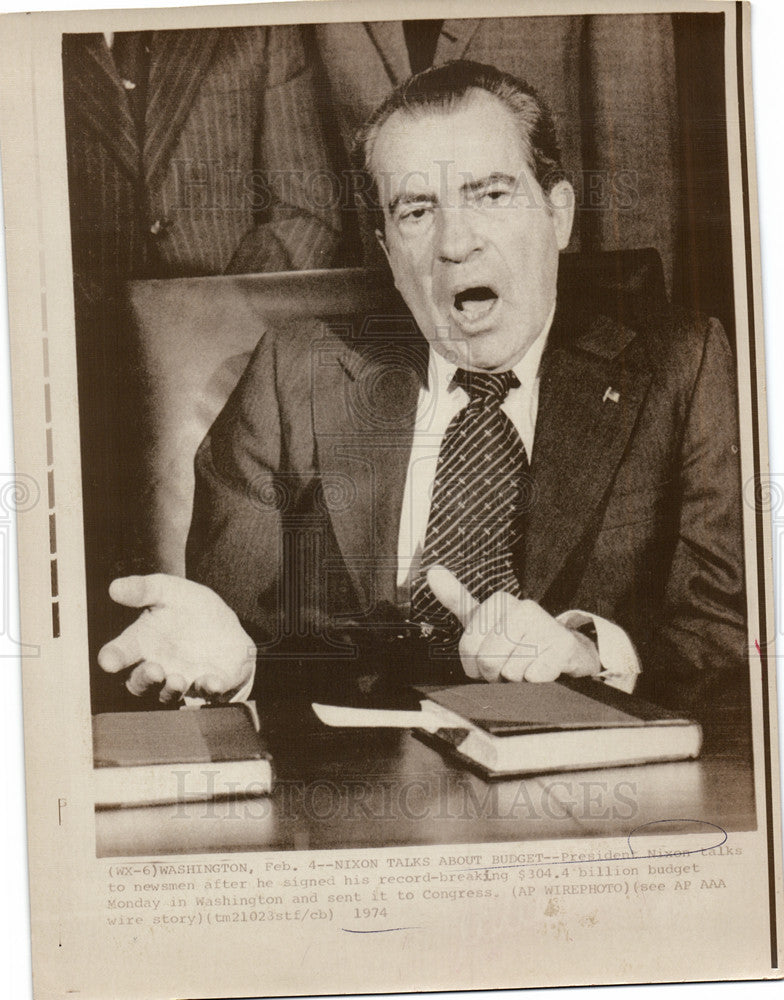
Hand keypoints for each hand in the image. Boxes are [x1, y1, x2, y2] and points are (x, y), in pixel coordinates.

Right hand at [97, 574, 254, 703]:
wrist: (226, 625)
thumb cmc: (188, 609)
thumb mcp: (169, 592)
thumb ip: (144, 590)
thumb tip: (114, 587)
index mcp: (141, 642)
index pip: (120, 653)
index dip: (113, 658)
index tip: (109, 661)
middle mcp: (156, 667)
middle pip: (139, 682)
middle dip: (144, 679)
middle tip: (154, 671)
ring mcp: (182, 679)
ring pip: (168, 694)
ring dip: (171, 689)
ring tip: (177, 679)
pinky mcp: (208, 685)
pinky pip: (207, 693)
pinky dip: (208, 689)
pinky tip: (211, 681)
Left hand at [426, 566, 600, 682]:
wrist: (563, 651)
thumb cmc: (516, 638)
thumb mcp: (484, 619)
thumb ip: (457, 598)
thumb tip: (432, 571)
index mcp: (500, 601)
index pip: (468, 649)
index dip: (475, 665)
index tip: (489, 657)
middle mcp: (524, 608)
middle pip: (488, 661)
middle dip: (495, 675)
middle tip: (509, 665)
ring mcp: (546, 626)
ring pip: (511, 672)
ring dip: (516, 680)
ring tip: (527, 666)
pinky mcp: (563, 647)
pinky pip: (534, 677)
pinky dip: (535, 682)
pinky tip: (543, 670)